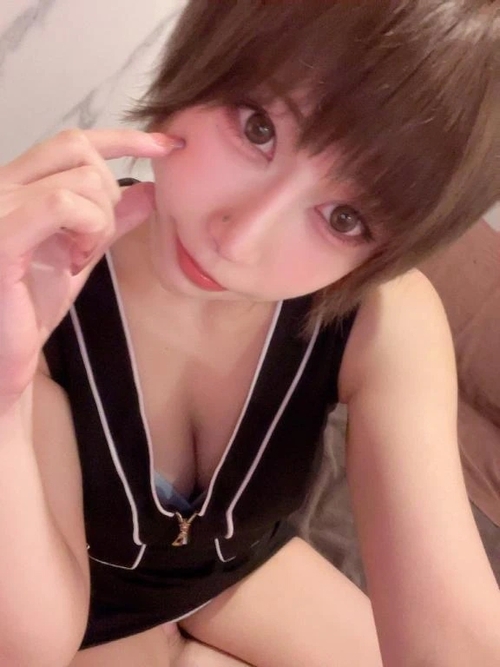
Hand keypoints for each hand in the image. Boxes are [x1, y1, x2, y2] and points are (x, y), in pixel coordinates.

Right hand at [0, 128, 180, 400]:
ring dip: (100, 222)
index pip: (72, 141)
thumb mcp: (82, 254)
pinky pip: (61, 203)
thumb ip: (110, 220)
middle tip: (95, 241)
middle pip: (79, 151)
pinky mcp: (2, 235)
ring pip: (81, 178)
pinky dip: (87, 228)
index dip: (124, 137)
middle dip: (109, 195)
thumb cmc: (31, 306)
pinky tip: (75, 260)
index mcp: (18, 186)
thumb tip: (148, 190)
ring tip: (80, 258)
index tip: (168, 146)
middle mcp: (2, 186)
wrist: (5, 355)